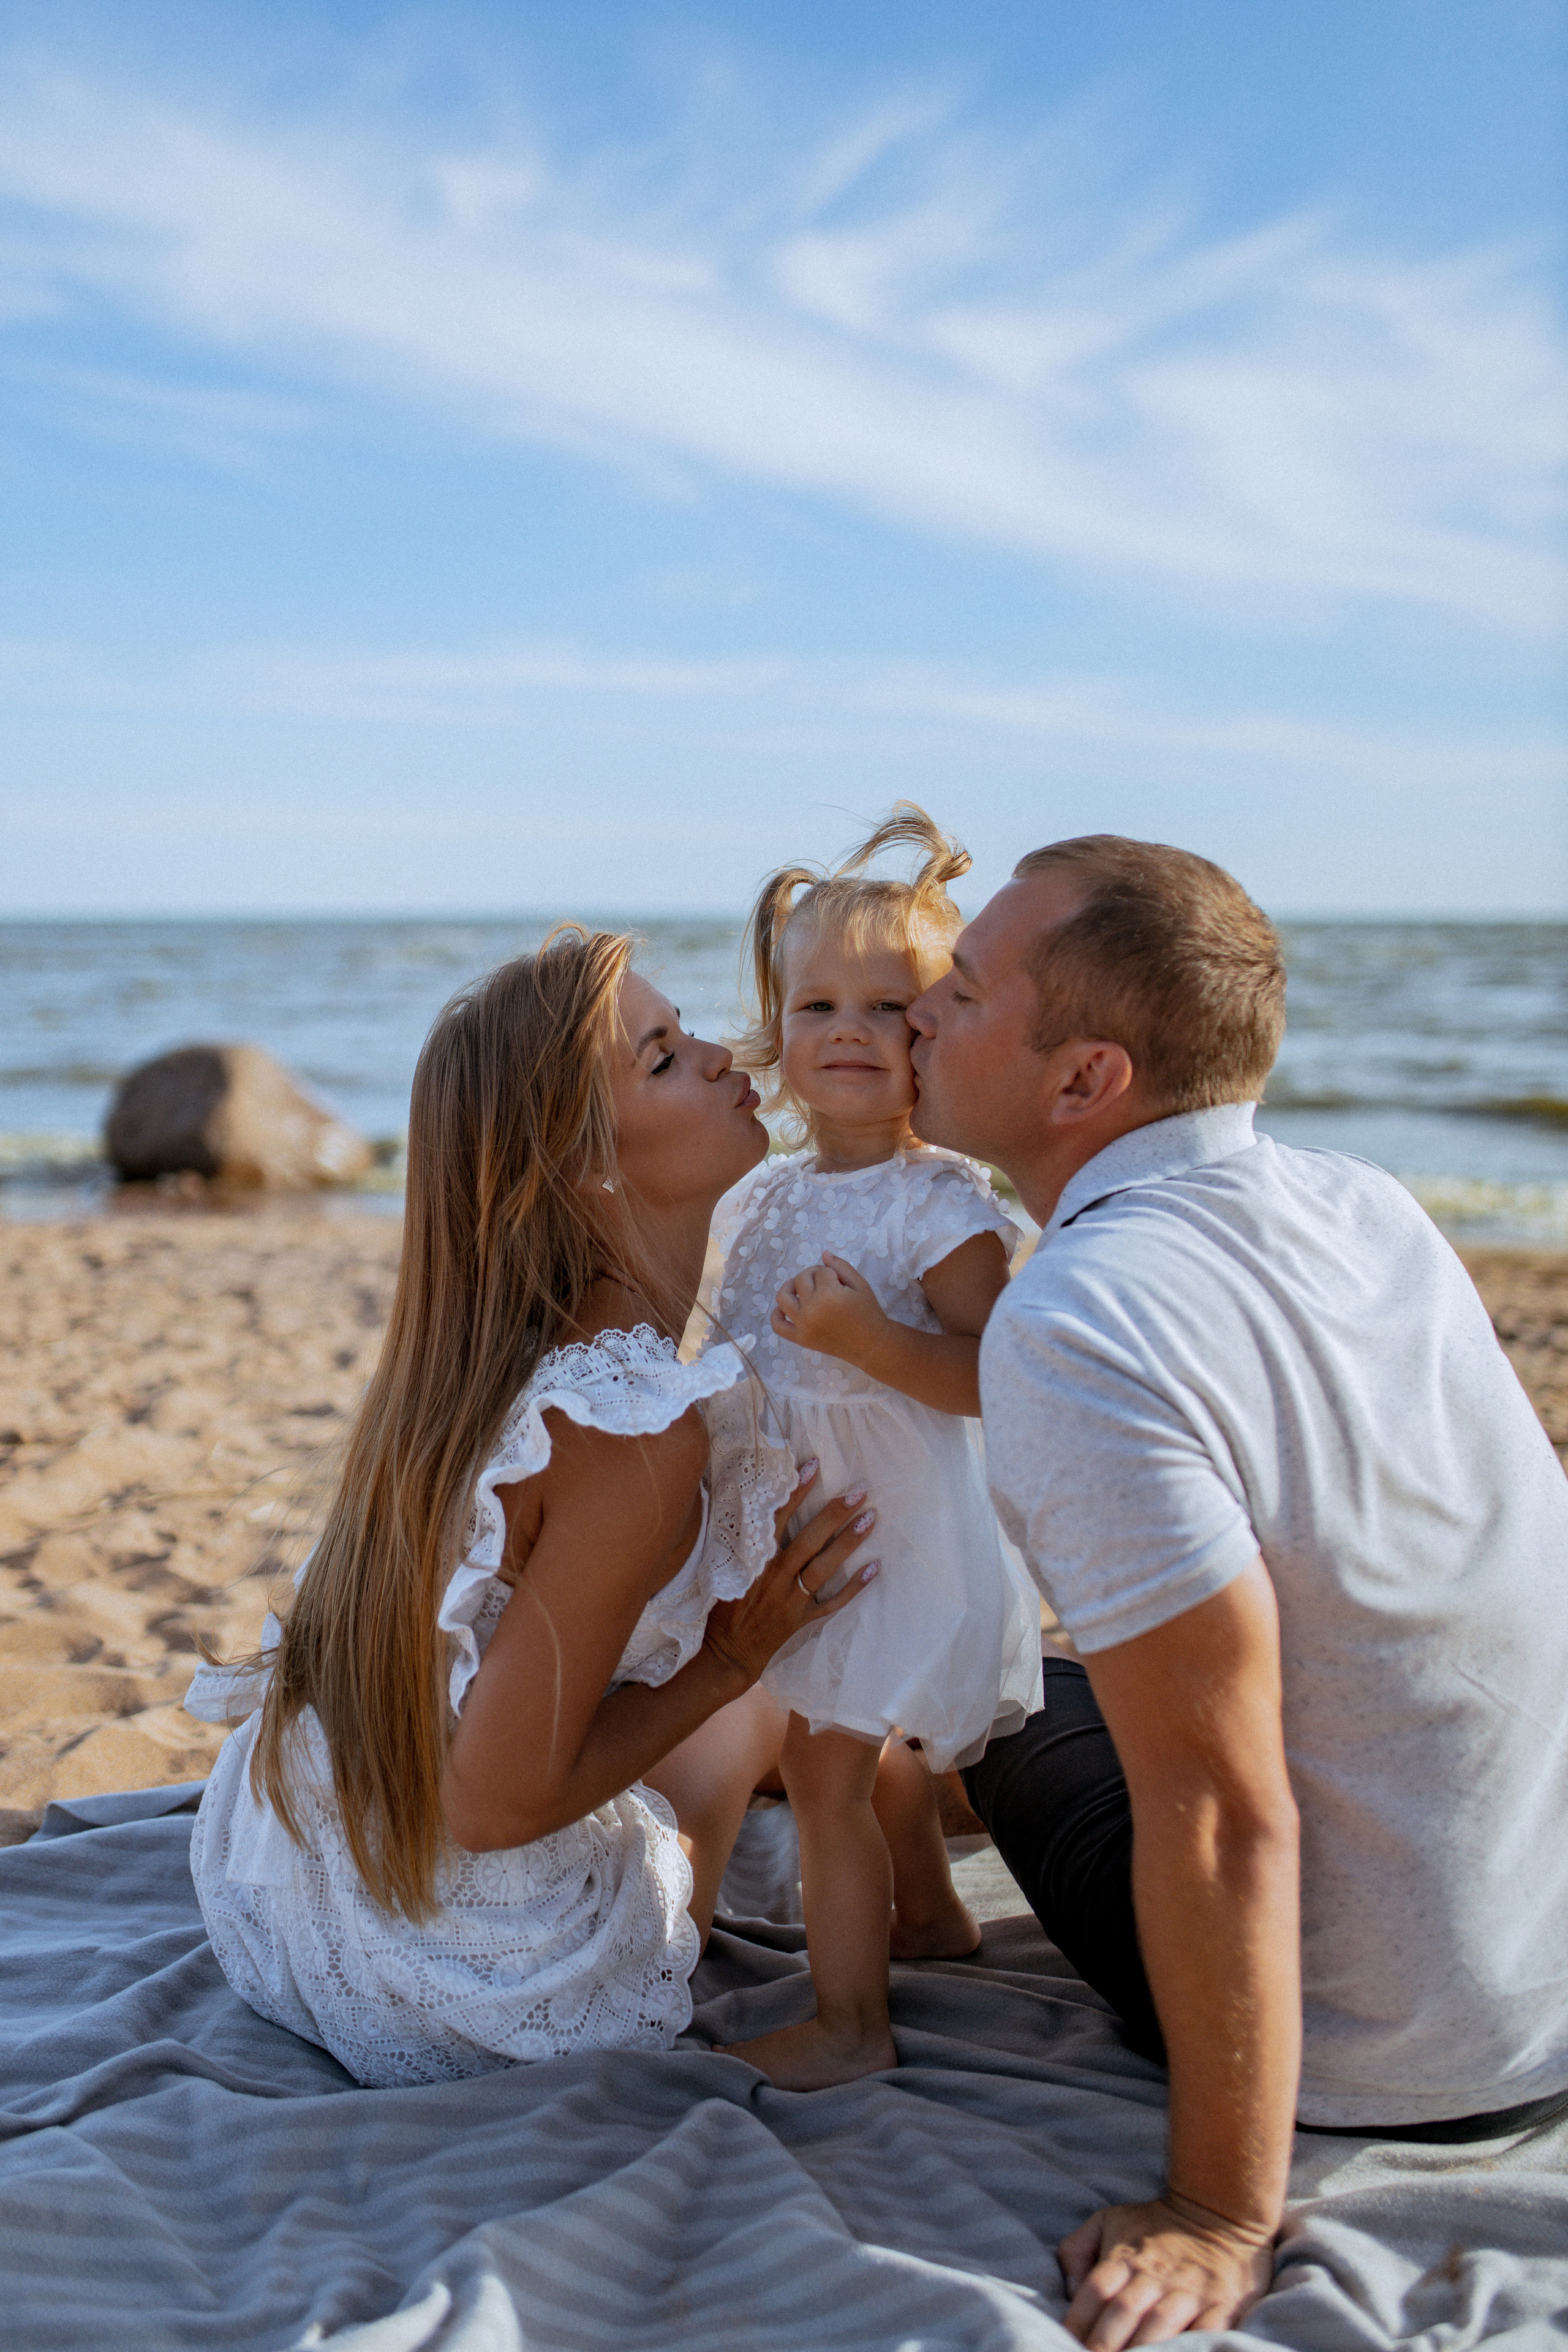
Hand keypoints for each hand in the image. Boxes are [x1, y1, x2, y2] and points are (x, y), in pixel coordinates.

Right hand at [702, 1462, 876, 1686]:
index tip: (814, 1465)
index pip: (778, 1518)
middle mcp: (775, 1576)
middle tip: (860, 1490)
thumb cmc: (721, 1606)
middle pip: (810, 1539)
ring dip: (849, 1542)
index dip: (796, 1491)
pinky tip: (875, 1567)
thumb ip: (738, 1539)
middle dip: (835, 1513)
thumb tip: (752, 1502)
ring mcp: (791, 1599)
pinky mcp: (802, 1619)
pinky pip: (833, 1602)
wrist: (726, 1653)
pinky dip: (854, 1587)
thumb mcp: (720, 1567)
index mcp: (753, 1560)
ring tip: (871, 1518)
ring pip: (825, 1567)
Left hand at [772, 1253, 887, 1366]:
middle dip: (813, 1275)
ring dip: (790, 1287)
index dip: (830, 1272)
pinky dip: (776, 1315)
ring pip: (783, 1297)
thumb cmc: (868, 1313)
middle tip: (826, 1283)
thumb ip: (841, 1266)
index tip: (839, 1281)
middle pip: (801, 1279)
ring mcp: (803, 1325)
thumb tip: (823, 1253)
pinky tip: (786, 1308)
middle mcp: (812, 1309)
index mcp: (829, 1295)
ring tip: (801, 1288)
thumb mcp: (860, 1285)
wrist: (871, 1344)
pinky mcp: (801, 1339)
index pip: (820, 1271)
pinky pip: (778, 1325)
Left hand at [1058, 2196, 1274, 2346]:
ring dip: (1142, 2349)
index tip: (1066, 2343)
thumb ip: (1077, 2249)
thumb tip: (1070, 2291)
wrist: (1219, 2210)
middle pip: (1124, 2310)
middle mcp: (1155, 2273)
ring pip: (1160, 2323)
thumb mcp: (1108, 2220)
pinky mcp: (1221, 2304)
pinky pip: (1207, 2331)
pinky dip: (1192, 2347)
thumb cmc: (1155, 2224)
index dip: (1078, 2320)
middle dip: (1105, 2343)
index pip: (1095, 2290)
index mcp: (1125, 2255)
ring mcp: (1189, 2290)